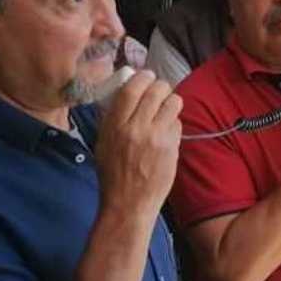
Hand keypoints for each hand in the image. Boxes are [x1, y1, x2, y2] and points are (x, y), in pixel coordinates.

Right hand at [95, 70, 182, 220]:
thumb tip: (126, 94)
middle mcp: (136, 128)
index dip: (142, 77)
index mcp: (114, 125)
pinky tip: (166, 132)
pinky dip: (173, 123)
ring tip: (166, 109)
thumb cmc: (113, 175)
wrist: (128, 204)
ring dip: (171, 102)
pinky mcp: (171, 147)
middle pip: (156, 90)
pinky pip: (177, 123)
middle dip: (161, 86)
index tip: (146, 76)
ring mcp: (156, 137)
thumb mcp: (103, 143)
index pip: (131, 89)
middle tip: (160, 91)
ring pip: (173, 102)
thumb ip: (113, 118)